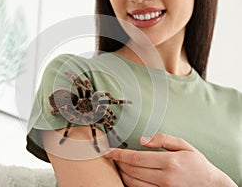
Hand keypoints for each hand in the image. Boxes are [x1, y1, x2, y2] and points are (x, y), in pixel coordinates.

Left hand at [105, 133, 236, 186]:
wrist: (212, 185)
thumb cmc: (197, 164)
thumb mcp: (184, 145)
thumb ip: (163, 139)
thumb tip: (142, 140)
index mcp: (169, 162)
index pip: (136, 158)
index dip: (119, 154)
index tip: (108, 151)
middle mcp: (165, 178)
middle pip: (132, 171)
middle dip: (118, 163)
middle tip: (111, 157)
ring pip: (133, 184)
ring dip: (121, 174)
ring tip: (118, 166)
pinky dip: (130, 184)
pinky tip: (128, 176)